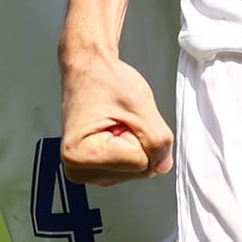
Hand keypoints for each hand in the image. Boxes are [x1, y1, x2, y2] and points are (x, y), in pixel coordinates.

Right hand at [59, 46, 173, 184]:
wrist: (89, 69)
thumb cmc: (104, 80)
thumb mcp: (140, 105)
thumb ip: (158, 139)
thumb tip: (163, 165)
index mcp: (80, 155)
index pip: (141, 163)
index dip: (141, 135)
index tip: (122, 116)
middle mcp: (78, 169)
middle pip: (138, 170)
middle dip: (139, 141)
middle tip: (120, 118)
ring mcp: (86, 171)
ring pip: (136, 171)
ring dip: (135, 143)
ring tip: (116, 122)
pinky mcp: (95, 169)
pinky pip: (130, 167)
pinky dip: (131, 147)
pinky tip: (115, 131)